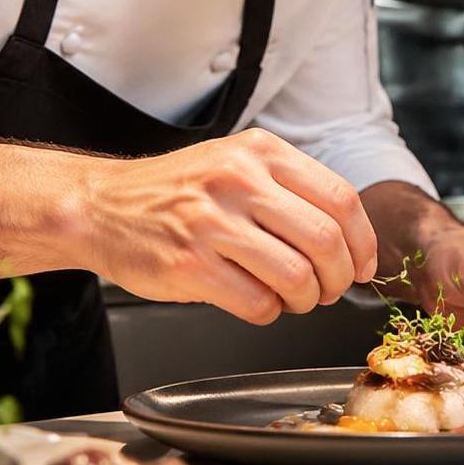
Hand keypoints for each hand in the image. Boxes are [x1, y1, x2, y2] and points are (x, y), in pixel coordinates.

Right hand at [81, 128, 377, 324]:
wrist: (100, 205)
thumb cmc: (175, 192)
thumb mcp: (235, 163)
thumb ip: (288, 190)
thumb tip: (349, 240)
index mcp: (259, 152)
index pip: (340, 199)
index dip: (363, 242)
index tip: (362, 266)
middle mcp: (238, 180)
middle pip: (325, 240)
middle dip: (338, 278)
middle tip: (329, 290)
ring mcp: (211, 223)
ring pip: (296, 277)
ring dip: (305, 300)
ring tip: (292, 297)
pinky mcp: (188, 265)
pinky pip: (257, 303)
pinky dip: (268, 312)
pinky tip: (256, 301)